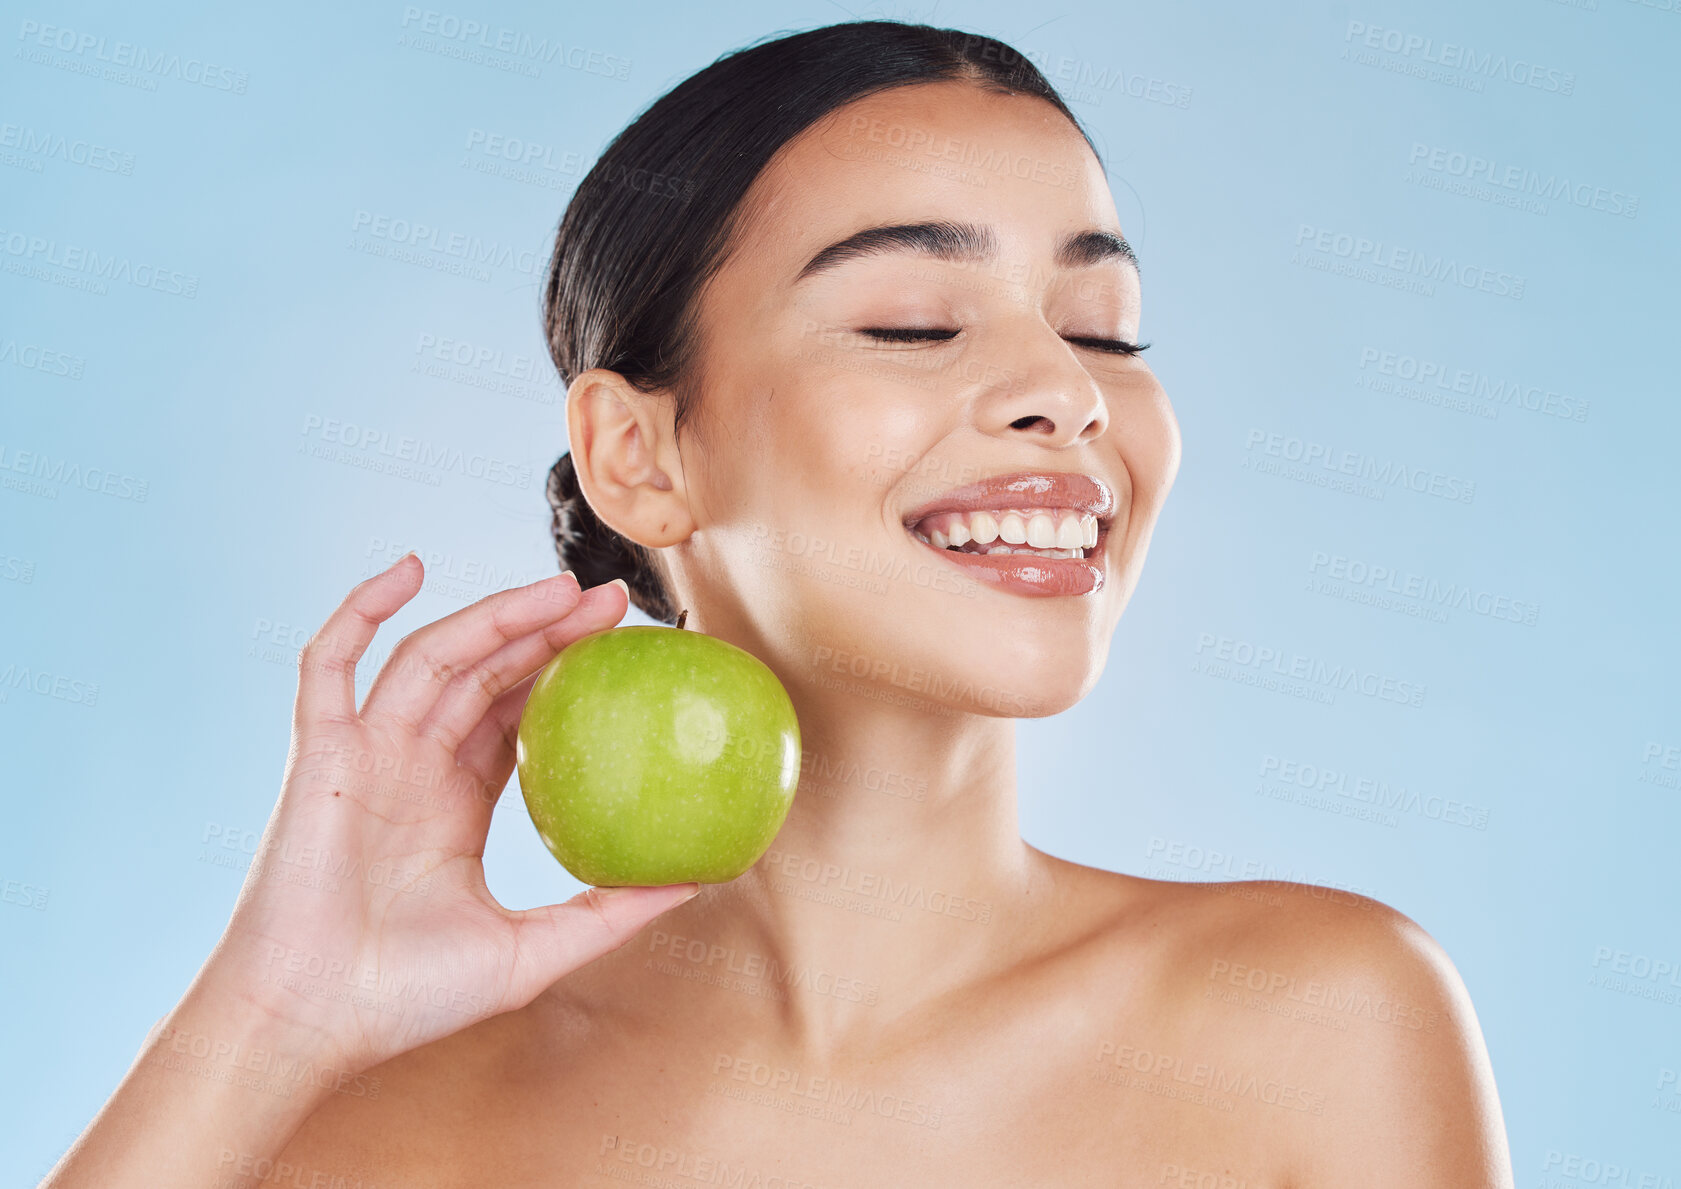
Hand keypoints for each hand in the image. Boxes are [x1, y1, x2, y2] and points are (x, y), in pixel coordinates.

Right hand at [200, 555, 697, 1074]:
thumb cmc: (408, 998)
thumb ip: (609, 912)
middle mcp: (413, 767)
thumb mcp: (534, 951)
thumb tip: (700, 881)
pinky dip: (360, 611)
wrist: (311, 1022)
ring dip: (493, 615)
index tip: (627, 645)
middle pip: (487, 673)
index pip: (519, 714)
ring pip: (432, 657)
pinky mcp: (321, 753)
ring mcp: (366, 754)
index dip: (567, 673)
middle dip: (548, 629)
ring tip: (560, 587)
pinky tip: (408, 570)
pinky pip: (330, 664)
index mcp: (456, 804)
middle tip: (615, 602)